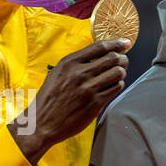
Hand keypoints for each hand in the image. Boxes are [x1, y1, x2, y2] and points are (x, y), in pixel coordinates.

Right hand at [9, 39, 130, 165]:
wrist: (42, 122)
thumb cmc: (49, 99)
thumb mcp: (56, 74)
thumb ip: (75, 64)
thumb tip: (98, 56)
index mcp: (69, 63)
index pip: (99, 47)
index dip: (116, 43)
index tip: (124, 43)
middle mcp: (79, 73)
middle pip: (112, 58)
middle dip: (122, 58)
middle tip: (123, 61)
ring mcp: (88, 89)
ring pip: (117, 72)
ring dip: (121, 72)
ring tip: (118, 74)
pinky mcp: (95, 103)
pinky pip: (115, 88)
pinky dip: (118, 85)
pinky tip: (113, 86)